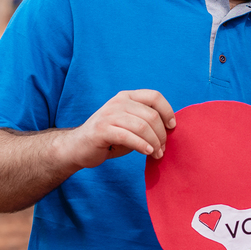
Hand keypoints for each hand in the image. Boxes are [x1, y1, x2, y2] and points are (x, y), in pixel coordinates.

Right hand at [56, 89, 176, 170]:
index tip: (172, 127)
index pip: (154, 96)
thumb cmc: (109, 138)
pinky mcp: (102, 130)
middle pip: (151, 115)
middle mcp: (118, 102)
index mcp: (126, 97)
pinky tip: (147, 153)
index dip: (167, 111)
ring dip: (154, 142)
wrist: (78, 147)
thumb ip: (145, 122)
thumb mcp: (130, 125)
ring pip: (142, 126)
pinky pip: (128, 137)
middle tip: (162, 148)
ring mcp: (109, 115)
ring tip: (156, 154)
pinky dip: (142, 145)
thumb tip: (169, 129)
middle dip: (161, 134)